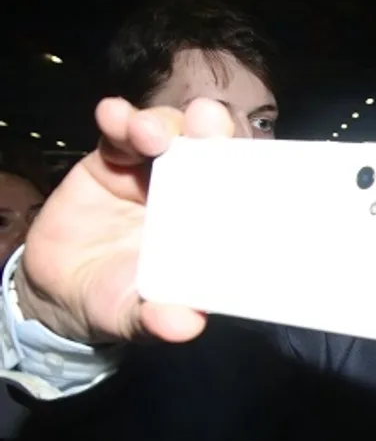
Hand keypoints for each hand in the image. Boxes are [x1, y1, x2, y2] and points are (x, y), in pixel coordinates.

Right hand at [17, 97, 236, 344]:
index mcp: (214, 226)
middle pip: (212, 151)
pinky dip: (118, 119)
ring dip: (163, 124)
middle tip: (207, 123)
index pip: (240, 192)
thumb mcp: (138, 318)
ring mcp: (154, 172)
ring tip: (149, 133)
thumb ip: (160, 320)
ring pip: (169, 133)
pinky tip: (113, 115)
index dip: (246, 173)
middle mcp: (193, 193)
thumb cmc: (121, 301)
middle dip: (213, 131)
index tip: (245, 163)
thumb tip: (185, 326)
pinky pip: (118, 132)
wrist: (63, 290)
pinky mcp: (113, 159)